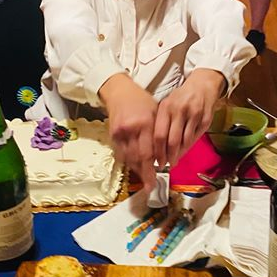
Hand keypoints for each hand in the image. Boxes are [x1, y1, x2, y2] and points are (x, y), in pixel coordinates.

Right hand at [99, 73, 159, 192]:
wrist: (118, 91)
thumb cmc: (141, 100)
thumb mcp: (156, 112)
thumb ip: (159, 133)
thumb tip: (163, 154)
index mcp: (144, 123)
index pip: (149, 151)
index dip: (152, 168)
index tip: (158, 178)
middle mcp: (131, 129)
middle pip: (138, 158)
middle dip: (144, 174)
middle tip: (150, 186)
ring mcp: (120, 133)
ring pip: (128, 158)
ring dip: (137, 170)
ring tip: (144, 178)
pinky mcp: (113, 135)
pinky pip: (121, 153)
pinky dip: (129, 161)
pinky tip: (136, 166)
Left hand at [153, 69, 225, 168]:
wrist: (202, 85)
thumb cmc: (182, 97)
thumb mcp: (167, 104)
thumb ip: (161, 122)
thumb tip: (154, 146)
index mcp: (166, 107)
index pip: (159, 134)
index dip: (157, 151)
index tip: (155, 161)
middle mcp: (180, 110)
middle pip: (172, 141)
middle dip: (168, 157)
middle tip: (165, 165)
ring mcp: (194, 115)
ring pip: (185, 141)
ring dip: (179, 154)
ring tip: (174, 160)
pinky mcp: (205, 119)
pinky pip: (195, 138)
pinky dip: (189, 147)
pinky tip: (184, 150)